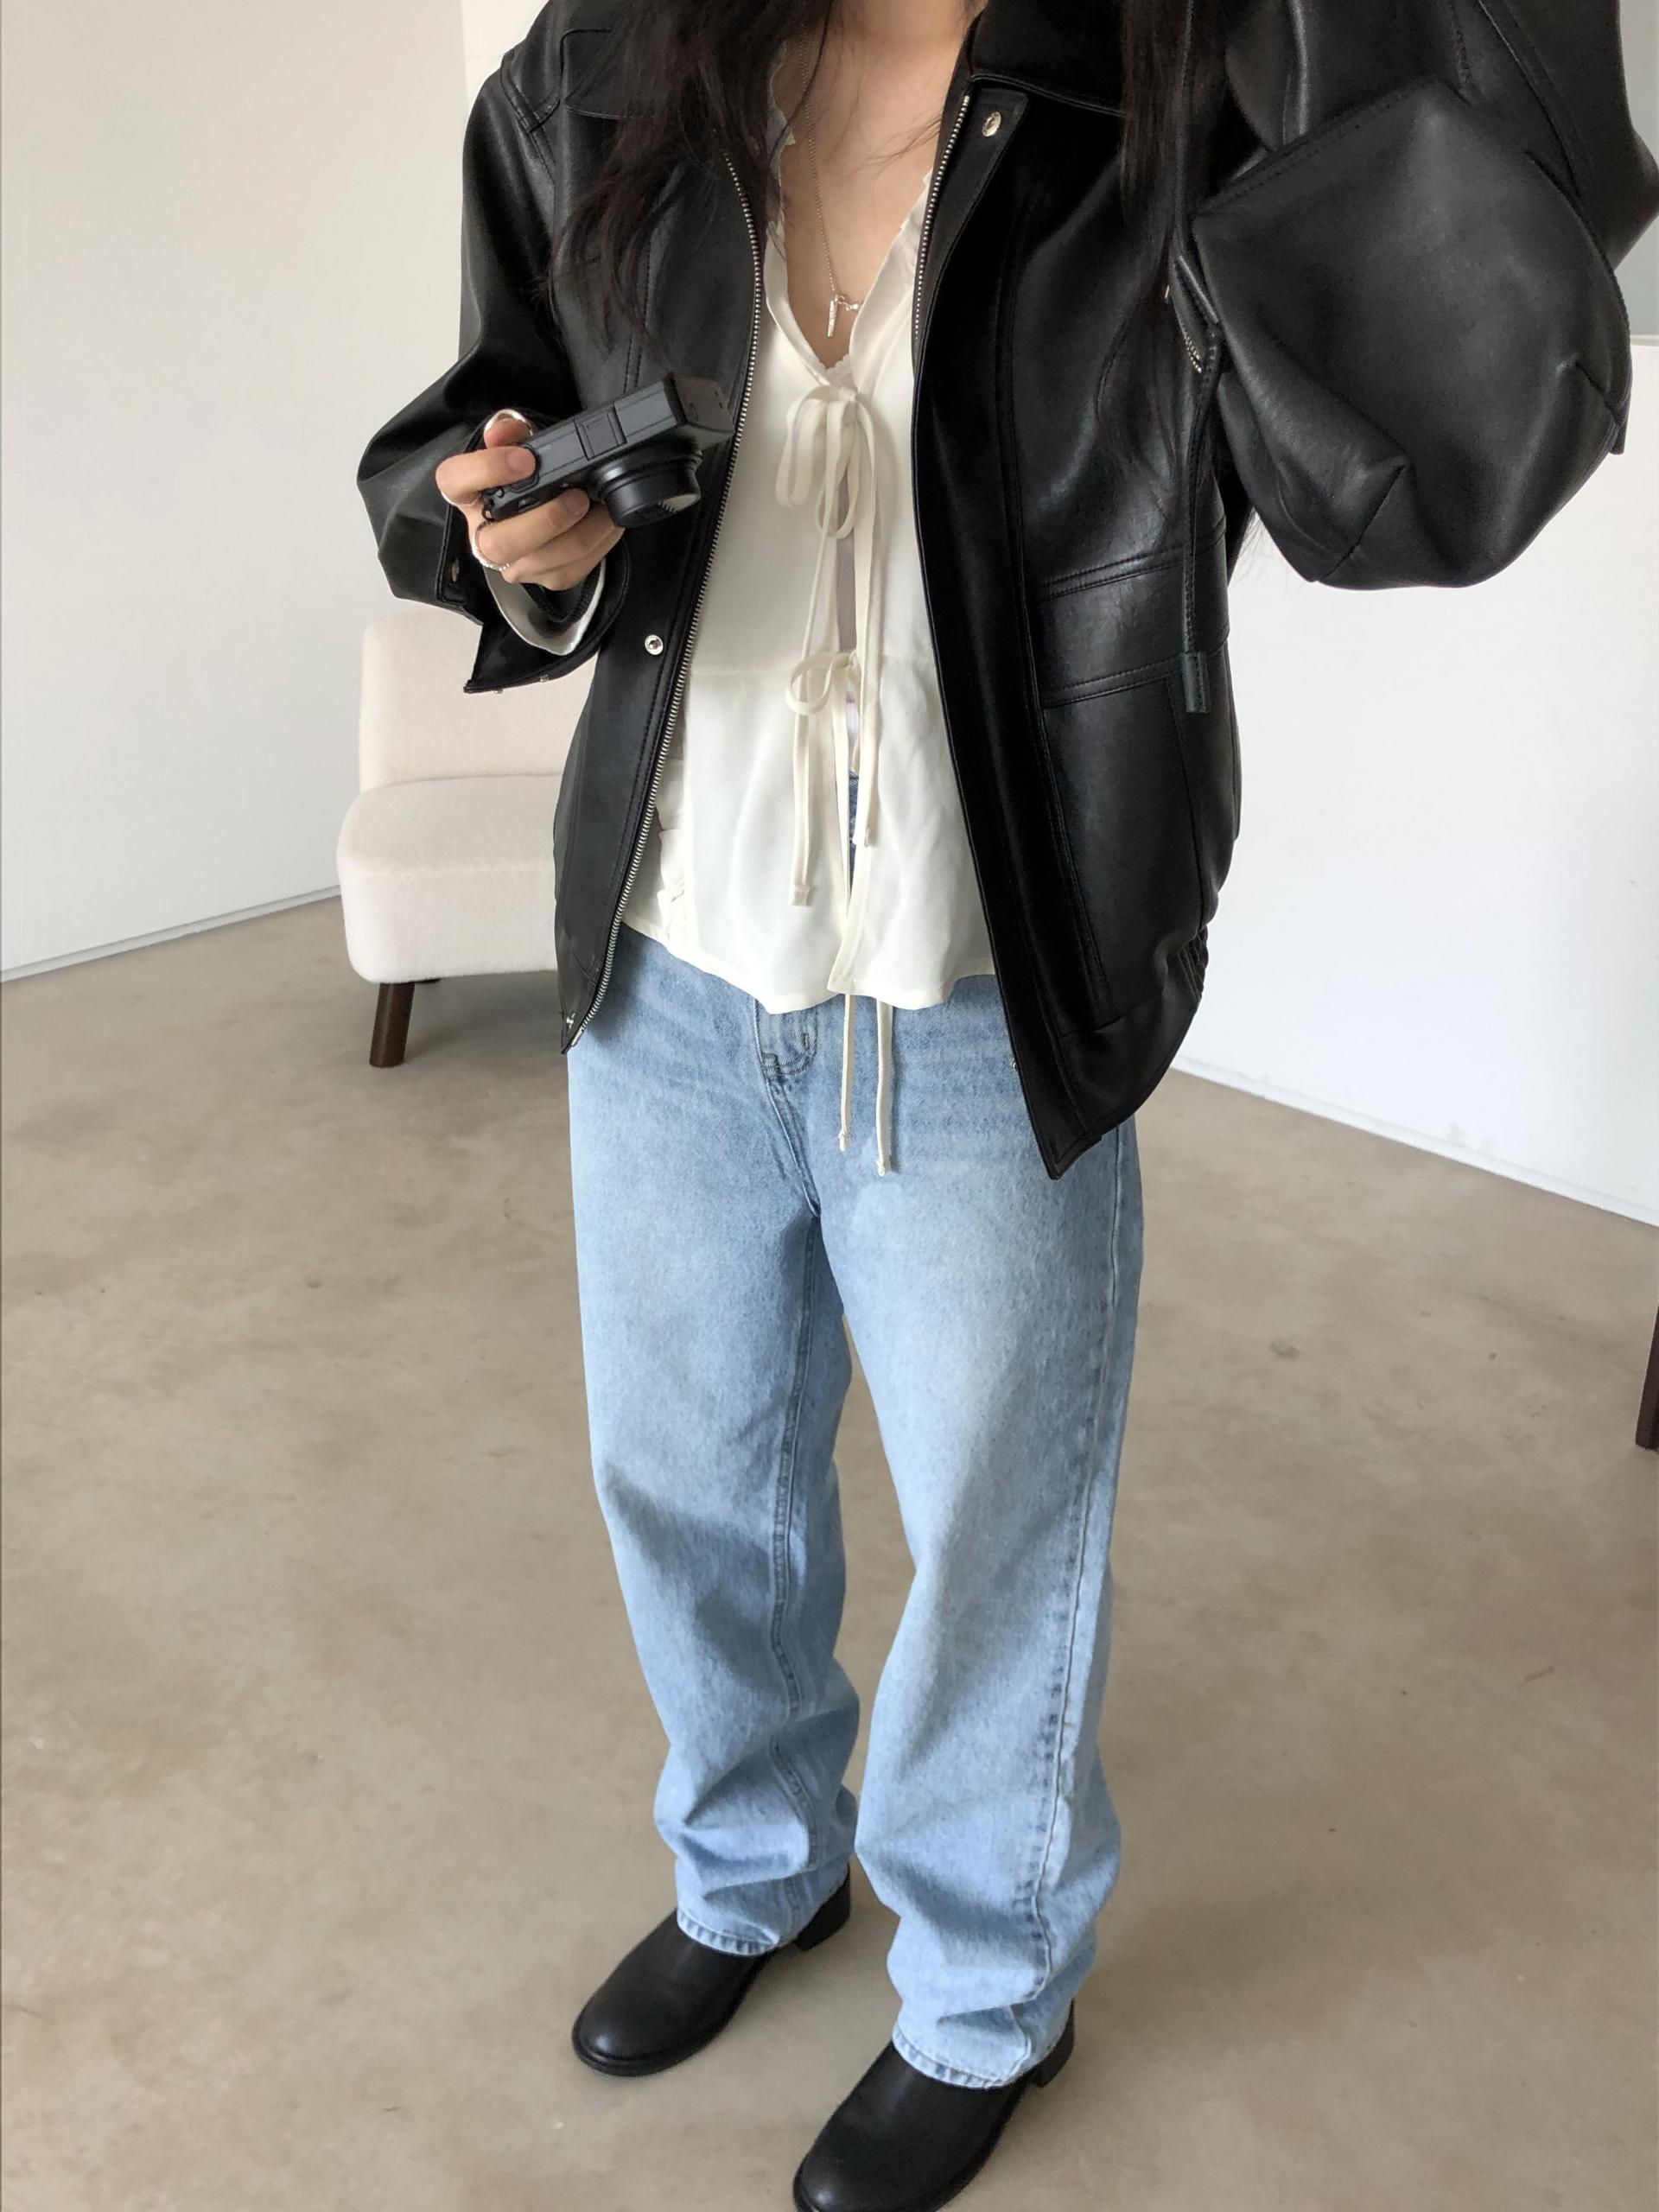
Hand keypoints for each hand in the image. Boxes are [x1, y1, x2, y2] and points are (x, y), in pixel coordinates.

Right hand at [435, 409, 623, 591]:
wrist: (547, 501)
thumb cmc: (527, 472)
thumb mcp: (519, 444)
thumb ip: (511, 431)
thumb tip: (501, 432)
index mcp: (468, 493)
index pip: (454, 481)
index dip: (487, 471)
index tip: (524, 461)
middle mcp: (482, 534)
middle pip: (499, 543)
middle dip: (546, 521)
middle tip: (577, 497)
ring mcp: (512, 562)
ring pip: (541, 562)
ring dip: (582, 535)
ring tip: (603, 508)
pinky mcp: (542, 577)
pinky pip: (568, 571)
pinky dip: (595, 548)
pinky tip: (606, 526)